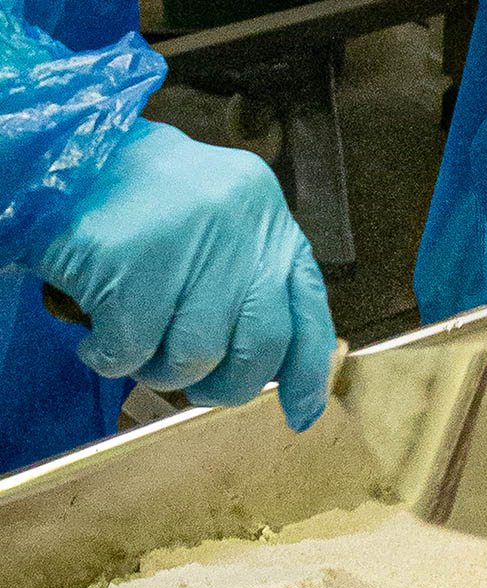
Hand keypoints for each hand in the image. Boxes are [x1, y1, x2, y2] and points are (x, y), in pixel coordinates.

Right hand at [31, 119, 335, 430]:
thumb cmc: (136, 204)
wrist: (58, 156)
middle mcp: (241, 223)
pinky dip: (110, 357)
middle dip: (227, 386)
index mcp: (266, 217)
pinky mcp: (131, 262)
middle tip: (193, 388)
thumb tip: (269, 368)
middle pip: (260, 345)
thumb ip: (249, 285)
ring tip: (131, 341)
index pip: (308, 308)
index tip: (300, 412)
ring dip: (158, 369)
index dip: (307, 371)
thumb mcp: (217, 226)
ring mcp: (188, 239)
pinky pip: (132, 350)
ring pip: (196, 356)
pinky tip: (96, 336)